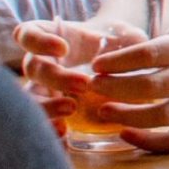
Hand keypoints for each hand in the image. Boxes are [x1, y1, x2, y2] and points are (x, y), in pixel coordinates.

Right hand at [17, 19, 146, 141]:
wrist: (118, 61)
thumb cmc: (118, 42)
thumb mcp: (125, 36)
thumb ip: (128, 43)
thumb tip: (140, 57)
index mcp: (50, 37)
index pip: (28, 35)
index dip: (39, 41)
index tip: (63, 48)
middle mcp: (41, 61)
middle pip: (33, 68)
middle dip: (56, 77)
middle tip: (83, 84)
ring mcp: (42, 87)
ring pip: (30, 97)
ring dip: (47, 105)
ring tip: (71, 109)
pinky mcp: (49, 108)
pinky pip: (39, 119)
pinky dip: (47, 125)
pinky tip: (64, 133)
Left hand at [79, 8, 168, 153]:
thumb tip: (137, 49)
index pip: (153, 52)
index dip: (120, 60)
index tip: (98, 64)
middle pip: (153, 85)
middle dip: (116, 88)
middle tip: (92, 87)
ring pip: (164, 115)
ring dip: (128, 116)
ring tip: (104, 112)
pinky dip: (152, 141)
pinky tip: (129, 135)